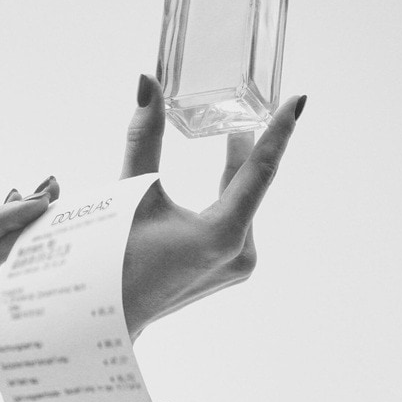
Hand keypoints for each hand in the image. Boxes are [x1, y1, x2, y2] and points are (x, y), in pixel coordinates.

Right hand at [119, 76, 304, 335]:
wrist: (105, 317)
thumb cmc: (112, 258)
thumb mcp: (132, 192)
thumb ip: (145, 137)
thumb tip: (147, 84)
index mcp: (222, 234)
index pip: (260, 170)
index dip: (278, 131)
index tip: (297, 101)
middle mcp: (239, 253)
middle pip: (249, 184)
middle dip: (246, 143)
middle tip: (247, 104)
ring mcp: (235, 266)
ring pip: (240, 203)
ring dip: (234, 170)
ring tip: (230, 131)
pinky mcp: (226, 271)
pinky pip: (234, 222)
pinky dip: (226, 196)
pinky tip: (222, 175)